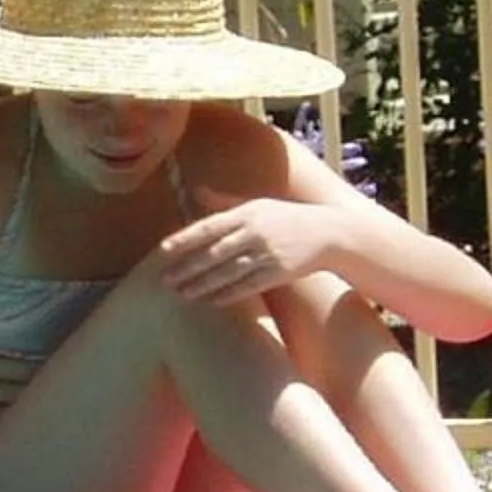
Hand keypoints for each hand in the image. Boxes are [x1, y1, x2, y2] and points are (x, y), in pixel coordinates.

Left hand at [158, 194, 332, 304]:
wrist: (328, 234)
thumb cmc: (287, 218)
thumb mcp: (257, 204)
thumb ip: (224, 202)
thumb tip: (196, 191)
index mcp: (248, 213)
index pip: (208, 227)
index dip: (184, 240)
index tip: (163, 252)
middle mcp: (255, 232)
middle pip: (214, 253)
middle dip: (188, 268)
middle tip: (165, 280)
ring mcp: (268, 253)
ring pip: (228, 272)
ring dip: (203, 285)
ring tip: (182, 294)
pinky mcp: (279, 273)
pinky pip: (248, 286)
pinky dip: (229, 294)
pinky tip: (211, 300)